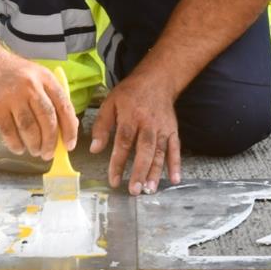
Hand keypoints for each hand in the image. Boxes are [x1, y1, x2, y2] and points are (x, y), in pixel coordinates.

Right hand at [0, 51, 77, 159]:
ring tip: (35, 151)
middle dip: (50, 142)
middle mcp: (30, 86)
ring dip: (34, 145)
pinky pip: (9, 132)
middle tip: (49, 154)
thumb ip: (51, 98)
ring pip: (29, 128)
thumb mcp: (36, 77)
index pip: (64, 106)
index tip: (69, 145)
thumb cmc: (13, 75)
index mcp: (45, 78)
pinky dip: (16, 144)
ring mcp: (12, 96)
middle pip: (47, 119)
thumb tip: (67, 128)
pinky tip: (19, 148)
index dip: (69, 129)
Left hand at [89, 75, 181, 195]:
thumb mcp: (110, 103)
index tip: (114, 180)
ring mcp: (162, 128)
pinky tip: (174, 179)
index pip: (124, 142)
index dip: (118, 162)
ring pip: (160, 152)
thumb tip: (94, 149)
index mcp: (131, 116)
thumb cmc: (130, 93)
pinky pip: (175, 148)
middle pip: (144, 149)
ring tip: (150, 189)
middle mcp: (148, 124)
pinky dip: (176, 164)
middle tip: (135, 190)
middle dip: (140, 171)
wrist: (157, 80)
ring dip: (156, 171)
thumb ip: (102, 126)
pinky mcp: (172, 130)